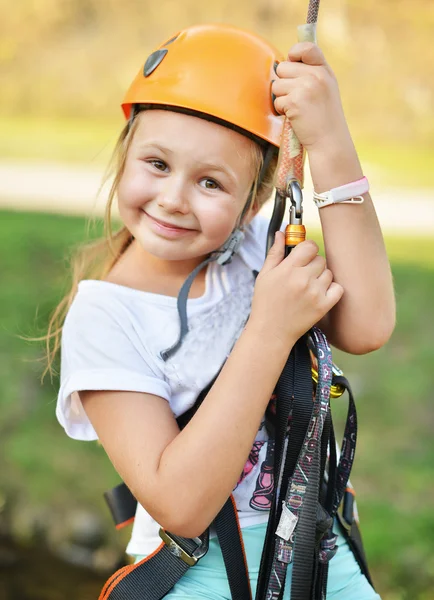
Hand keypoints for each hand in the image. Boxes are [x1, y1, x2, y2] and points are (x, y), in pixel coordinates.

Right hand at [250, 232, 342, 346]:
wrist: (271, 332)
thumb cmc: (265, 304)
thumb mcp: (264, 276)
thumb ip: (275, 253)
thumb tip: (281, 234)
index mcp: (288, 269)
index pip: (309, 246)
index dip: (307, 249)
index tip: (303, 255)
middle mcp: (303, 279)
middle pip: (320, 259)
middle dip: (312, 265)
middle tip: (302, 275)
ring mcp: (315, 293)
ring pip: (329, 273)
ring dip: (321, 278)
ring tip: (308, 288)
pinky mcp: (324, 306)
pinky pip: (338, 288)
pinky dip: (332, 290)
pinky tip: (320, 294)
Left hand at [271, 42, 349, 152]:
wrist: (329, 141)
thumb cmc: (325, 118)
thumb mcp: (326, 89)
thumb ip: (311, 74)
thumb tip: (282, 64)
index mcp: (324, 70)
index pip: (306, 48)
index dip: (294, 54)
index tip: (293, 65)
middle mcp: (316, 75)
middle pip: (283, 67)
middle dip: (284, 83)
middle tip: (296, 98)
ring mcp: (305, 87)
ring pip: (276, 85)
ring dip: (282, 98)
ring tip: (297, 109)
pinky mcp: (294, 102)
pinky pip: (276, 101)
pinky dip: (282, 111)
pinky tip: (295, 117)